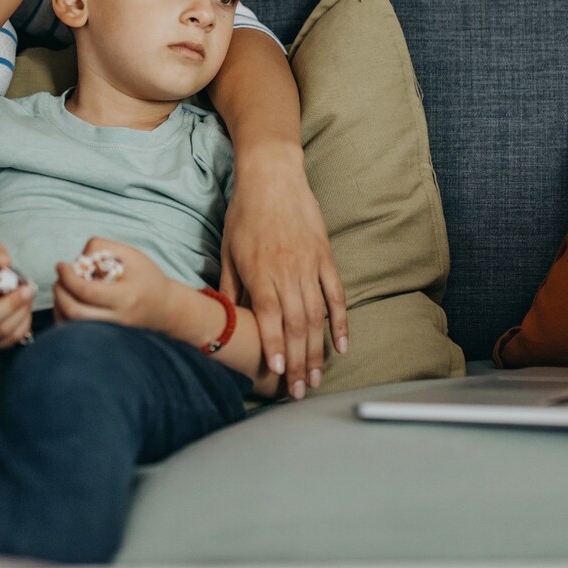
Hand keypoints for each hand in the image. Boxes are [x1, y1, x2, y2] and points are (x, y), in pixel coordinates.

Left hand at [52, 238, 180, 331]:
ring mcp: (110, 334)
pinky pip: (74, 336)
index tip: (61, 266)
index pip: (86, 290)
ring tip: (63, 290)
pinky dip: (64, 318)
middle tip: (59, 279)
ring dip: (59, 305)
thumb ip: (104, 248)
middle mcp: (117, 319)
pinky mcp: (104, 341)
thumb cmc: (148, 279)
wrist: (165, 309)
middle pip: (74, 311)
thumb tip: (77, 258)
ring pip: (71, 327)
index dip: (67, 277)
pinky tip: (67, 304)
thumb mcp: (132, 255)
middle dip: (60, 292)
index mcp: (126, 297)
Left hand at [220, 150, 345, 399]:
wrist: (273, 176)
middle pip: (296, 326)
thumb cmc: (245, 214)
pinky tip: (342, 344)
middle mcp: (288, 273)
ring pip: (317, 316)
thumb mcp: (227, 250)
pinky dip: (341, 320)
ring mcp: (310, 265)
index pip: (270, 318)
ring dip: (317, 350)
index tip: (277, 372)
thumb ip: (230, 287)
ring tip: (317, 378)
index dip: (274, 347)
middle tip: (299, 391)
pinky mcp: (325, 257)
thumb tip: (225, 319)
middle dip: (298, 362)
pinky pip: (336, 294)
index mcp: (261, 273)